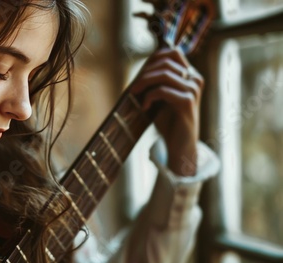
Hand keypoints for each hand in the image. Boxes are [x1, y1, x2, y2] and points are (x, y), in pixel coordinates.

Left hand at [129, 48, 203, 175]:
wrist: (179, 145)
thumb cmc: (168, 121)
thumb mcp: (160, 96)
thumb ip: (155, 81)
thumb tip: (141, 67)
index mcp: (190, 75)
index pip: (172, 53)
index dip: (152, 60)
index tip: (138, 75)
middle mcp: (195, 79)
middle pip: (166, 62)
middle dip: (145, 73)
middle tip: (133, 88)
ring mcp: (193, 90)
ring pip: (164, 74)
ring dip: (144, 83)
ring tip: (134, 94)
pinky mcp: (187, 102)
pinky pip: (163, 91)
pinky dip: (149, 97)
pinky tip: (144, 107)